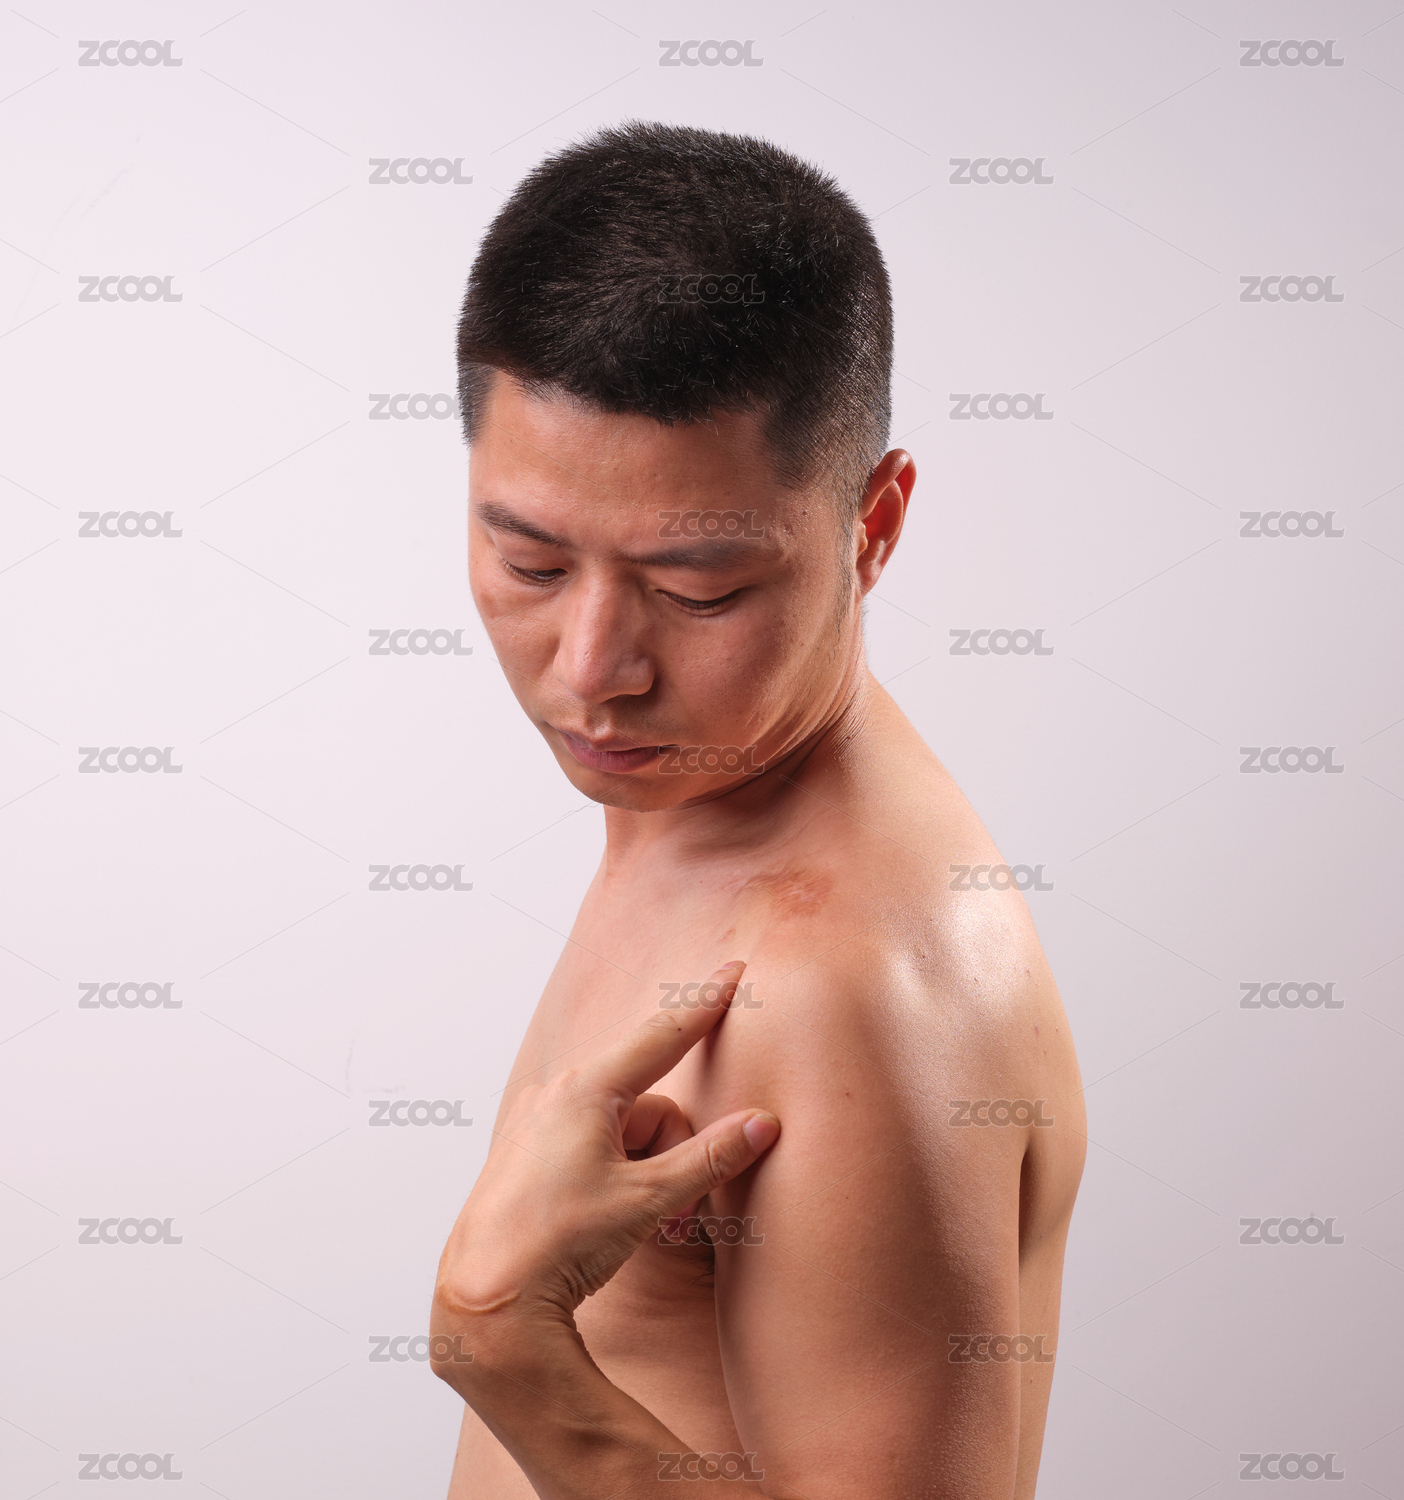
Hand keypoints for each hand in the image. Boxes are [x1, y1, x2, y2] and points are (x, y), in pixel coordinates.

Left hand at [430, 961, 779, 1388]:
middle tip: (678, 1208)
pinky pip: (591, 1147)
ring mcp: (537, 1125)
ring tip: (645, 1225)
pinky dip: (616, 1176)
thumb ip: (710, 1157)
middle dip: (673, 1150)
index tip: (733, 971)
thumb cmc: (558, 1242)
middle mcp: (555, 1096)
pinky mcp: (527, 1156)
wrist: (486, 1301)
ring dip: (647, 1171)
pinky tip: (612, 1221)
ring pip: (622, 1129)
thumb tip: (762, 1124)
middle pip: (648, 1102)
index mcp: (585, 1090)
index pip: (662, 1035)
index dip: (704, 1005)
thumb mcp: (647, 1199)